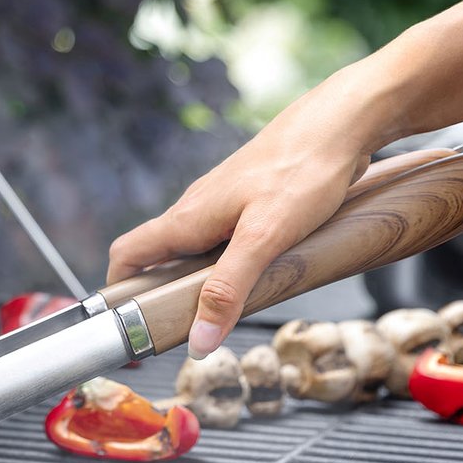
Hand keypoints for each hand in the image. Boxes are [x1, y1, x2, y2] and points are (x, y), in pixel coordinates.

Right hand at [107, 62, 406, 357]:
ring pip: (194, 249)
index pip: (128, 254)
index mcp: (188, 217)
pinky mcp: (252, 201)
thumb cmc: (304, 169)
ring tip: (218, 317)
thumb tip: (198, 341)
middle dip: (160, 297)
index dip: (118, 293)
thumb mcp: (264, 238)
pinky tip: (256, 279)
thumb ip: (228, 290)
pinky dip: (228, 266)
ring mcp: (225, 203)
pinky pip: (226, 240)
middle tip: (179, 335)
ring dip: (197, 283)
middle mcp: (198, 209)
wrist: (343, 121)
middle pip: (159, 257)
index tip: (128, 328)